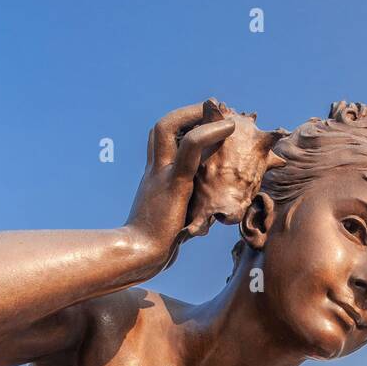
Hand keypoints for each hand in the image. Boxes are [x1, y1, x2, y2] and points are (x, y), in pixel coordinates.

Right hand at [125, 104, 235, 271]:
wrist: (138, 254)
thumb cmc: (153, 246)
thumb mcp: (171, 221)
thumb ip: (185, 213)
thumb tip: (205, 218)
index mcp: (154, 178)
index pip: (160, 142)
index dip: (179, 129)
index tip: (201, 125)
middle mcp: (155, 170)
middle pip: (161, 128)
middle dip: (185, 114)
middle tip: (210, 111)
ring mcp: (162, 173)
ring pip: (168, 127)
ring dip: (194, 114)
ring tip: (221, 111)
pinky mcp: (174, 182)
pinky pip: (190, 147)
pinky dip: (209, 132)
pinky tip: (228, 127)